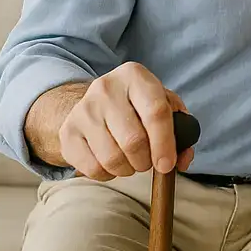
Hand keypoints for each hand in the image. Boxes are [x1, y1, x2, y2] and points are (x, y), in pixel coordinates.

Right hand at [57, 62, 194, 180]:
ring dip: (128, 170)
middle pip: (133, 140)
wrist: (95, 103)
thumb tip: (183, 160)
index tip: (167, 165)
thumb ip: (182, 130)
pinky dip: (108, 174)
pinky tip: (112, 163)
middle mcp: (105, 88)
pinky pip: (93, 168)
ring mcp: (83, 110)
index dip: (165, 144)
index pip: (156, 112)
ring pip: (112, 158)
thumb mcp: (164, 106)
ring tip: (131, 162)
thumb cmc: (138, 106)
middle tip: (148, 162)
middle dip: (146, 161)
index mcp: (134, 76)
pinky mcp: (68, 132)